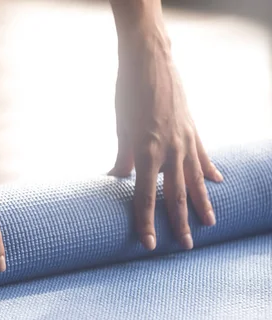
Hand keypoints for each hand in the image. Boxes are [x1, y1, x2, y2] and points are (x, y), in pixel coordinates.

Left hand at [109, 30, 222, 250]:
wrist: (149, 62)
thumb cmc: (129, 95)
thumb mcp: (121, 129)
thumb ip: (123, 158)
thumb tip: (113, 178)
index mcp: (146, 152)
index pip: (145, 198)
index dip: (146, 223)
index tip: (150, 244)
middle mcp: (170, 150)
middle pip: (175, 195)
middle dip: (180, 223)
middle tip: (186, 247)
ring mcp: (185, 140)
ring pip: (195, 179)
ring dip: (201, 203)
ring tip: (210, 223)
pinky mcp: (193, 129)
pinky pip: (203, 156)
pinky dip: (208, 171)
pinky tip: (216, 183)